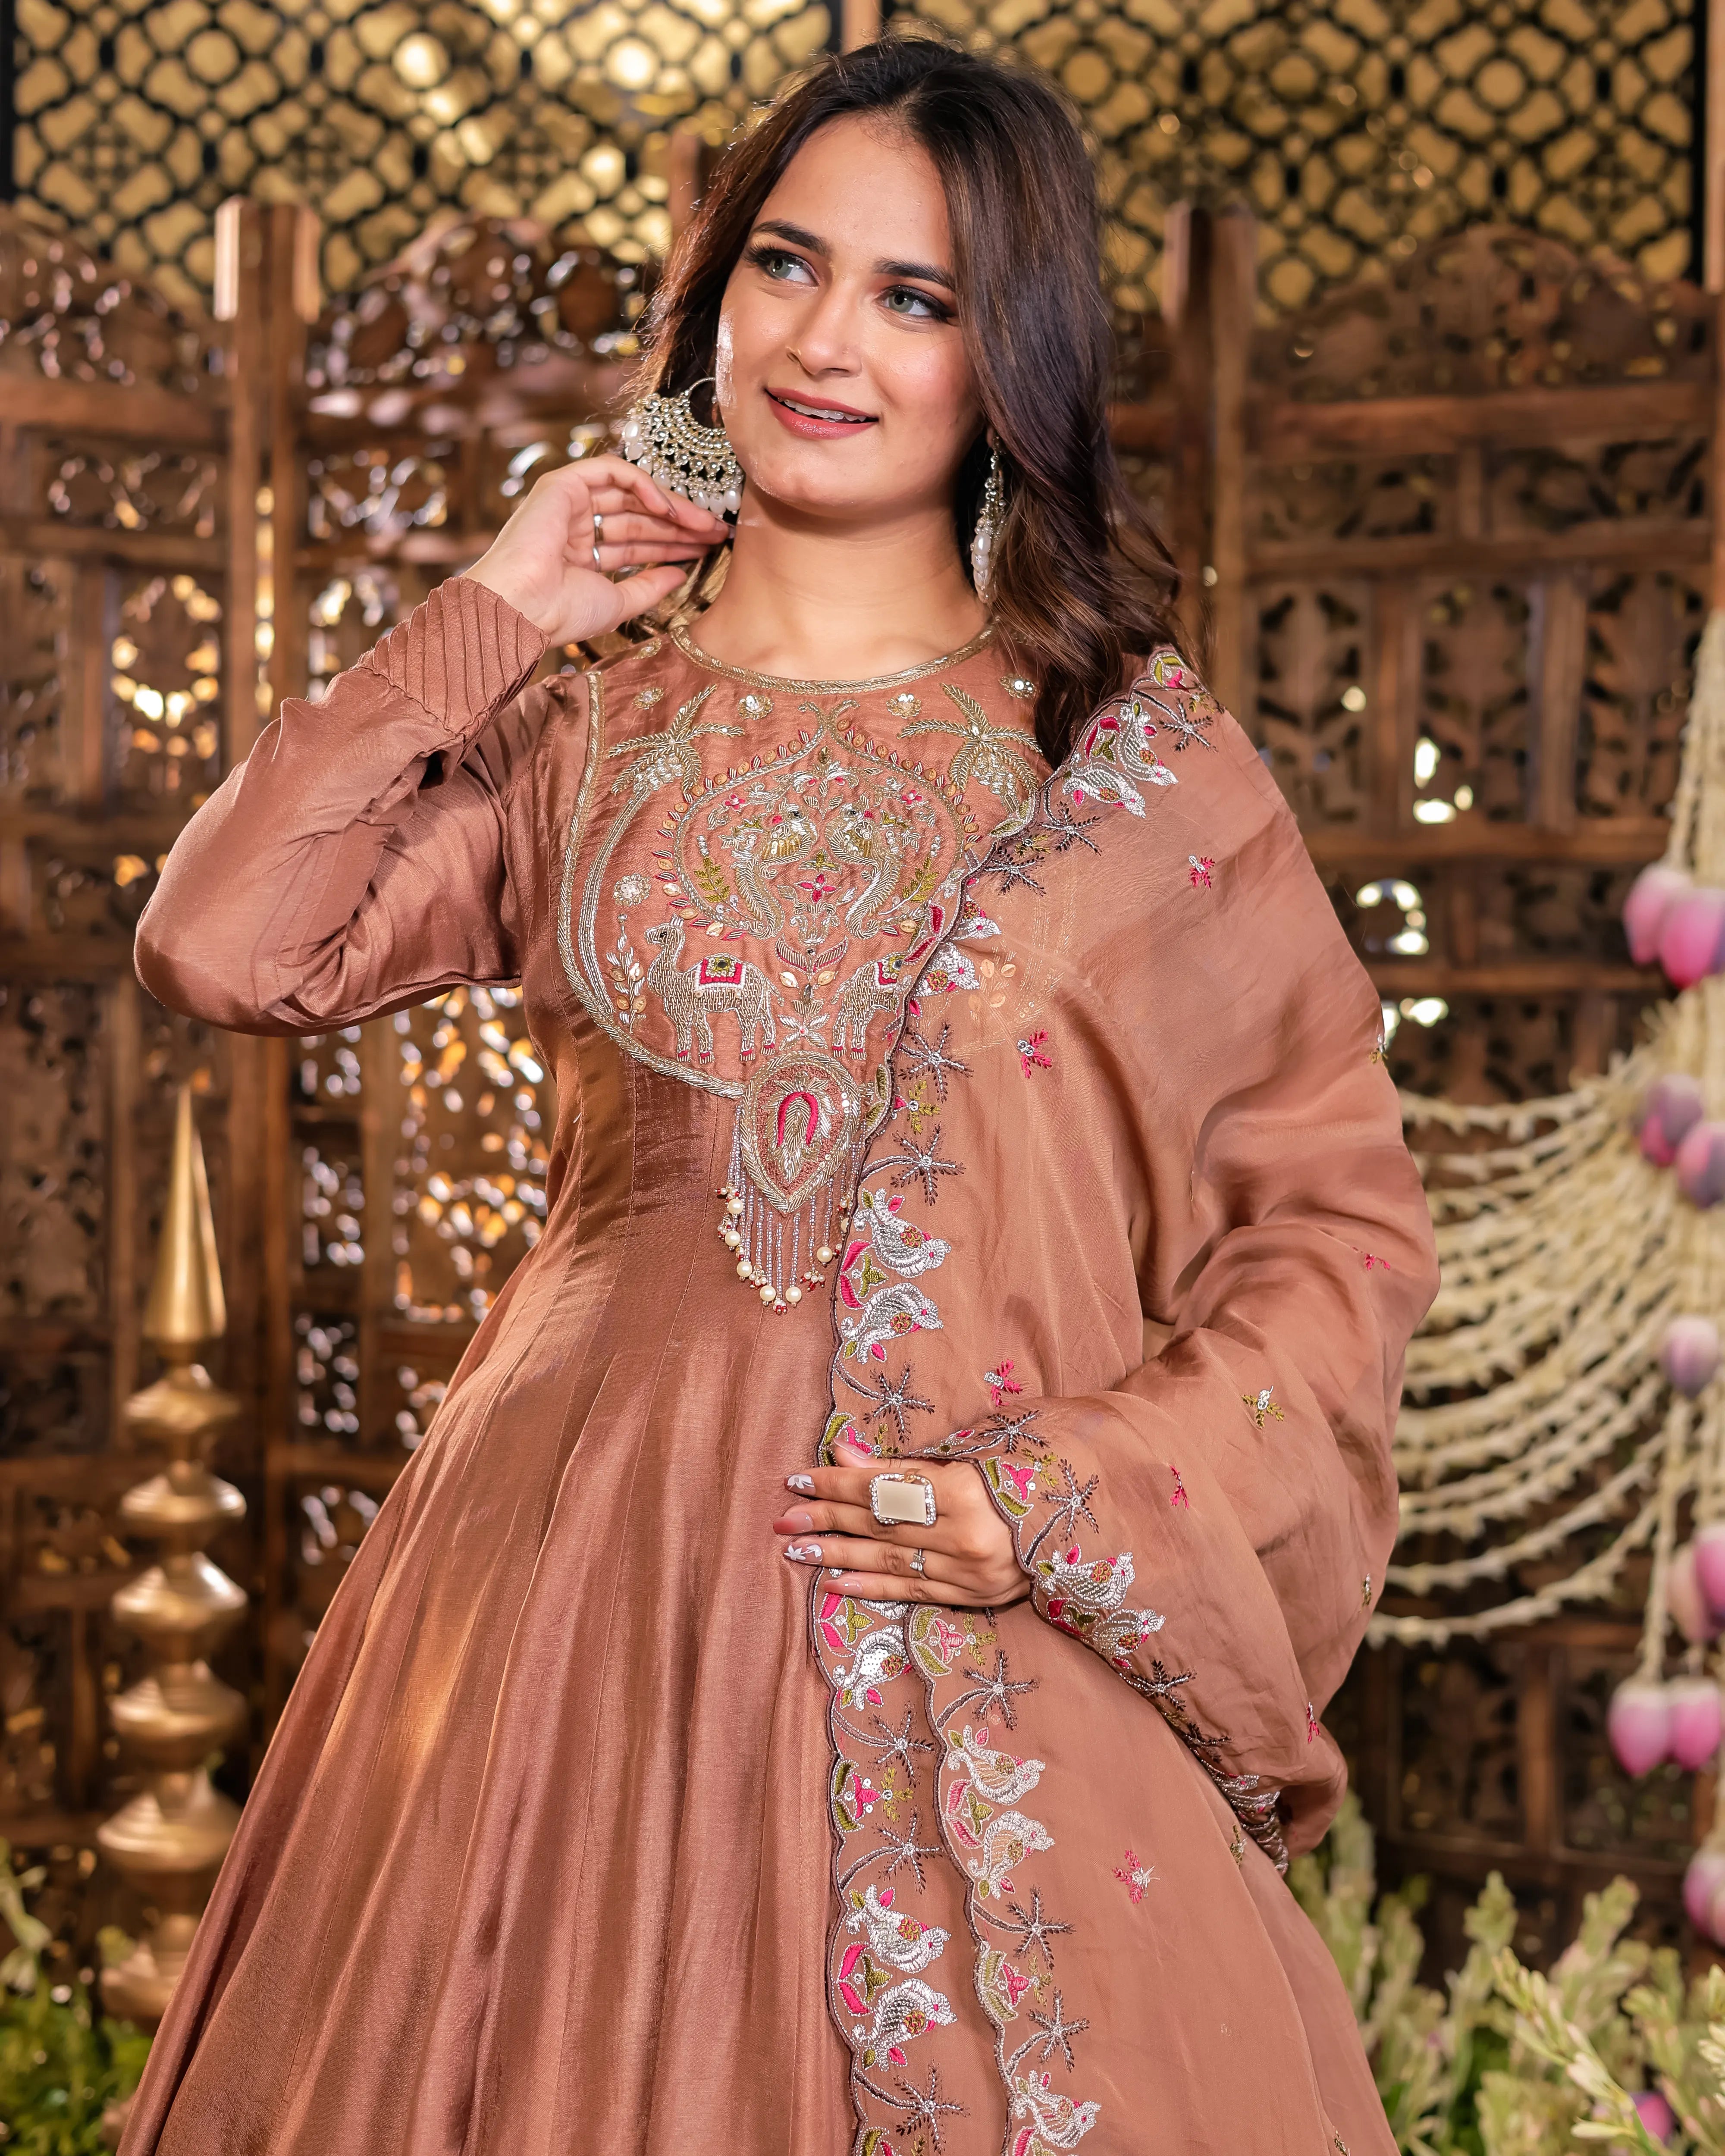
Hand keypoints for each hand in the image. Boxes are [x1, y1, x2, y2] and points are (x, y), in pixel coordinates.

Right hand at [462, 455, 729, 645]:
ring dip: (671, 507)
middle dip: (680, 525)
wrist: (523, 608)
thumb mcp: (619, 602)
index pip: (637, 542)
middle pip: (639, 518)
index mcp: (583, 556)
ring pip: (630, 495)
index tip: (707, 549)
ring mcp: (568, 504)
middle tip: (718, 532)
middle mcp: (575, 527)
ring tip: (707, 523)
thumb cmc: (560, 614)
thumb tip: (680, 574)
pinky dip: (643, 484)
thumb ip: (650, 586)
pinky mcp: (562, 485)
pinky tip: (671, 509)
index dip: (673, 544)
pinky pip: (611, 471)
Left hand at [772, 1439, 1031, 1607]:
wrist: (1098, 1503)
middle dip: (827, 1521)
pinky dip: (871, 1587)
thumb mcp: (974, 1448)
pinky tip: (834, 1584)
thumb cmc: (1033, 1460)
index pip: (885, 1489)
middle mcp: (968, 1538)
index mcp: (969, 1492)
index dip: (837, 1483)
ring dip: (838, 1557)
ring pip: (891, 1563)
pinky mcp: (978, 1596)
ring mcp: (973, 1573)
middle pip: (881, 1527)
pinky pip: (914, 1591)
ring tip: (797, 1552)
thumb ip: (906, 1462)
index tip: (797, 1479)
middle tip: (783, 1520)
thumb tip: (845, 1453)